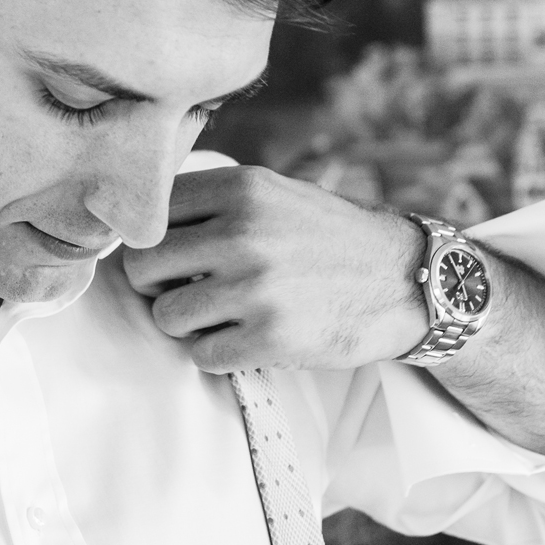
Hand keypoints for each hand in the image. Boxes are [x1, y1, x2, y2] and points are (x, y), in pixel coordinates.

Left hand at [121, 166, 427, 372]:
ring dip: (187, 324)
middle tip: (185, 291)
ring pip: (166, 317)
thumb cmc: (327, 238)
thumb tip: (137, 225)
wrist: (407, 281)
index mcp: (240, 188)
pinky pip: (200, 356)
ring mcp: (256, 287)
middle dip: (156, 286)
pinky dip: (216, 354)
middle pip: (142, 268)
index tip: (169, 258)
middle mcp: (243, 233)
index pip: (149, 217)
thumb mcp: (274, 193)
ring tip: (221, 316)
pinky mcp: (270, 338)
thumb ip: (212, 202)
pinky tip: (244, 339)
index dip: (150, 243)